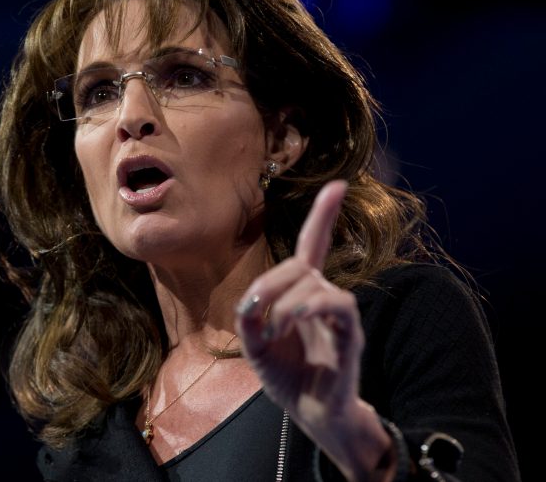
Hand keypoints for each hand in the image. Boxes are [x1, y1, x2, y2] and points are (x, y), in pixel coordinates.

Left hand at [235, 180, 363, 429]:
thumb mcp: (255, 348)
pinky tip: (295, 319)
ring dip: (287, 301)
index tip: (338, 185)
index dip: (324, 216)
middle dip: (271, 283)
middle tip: (255, 312)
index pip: (315, 246)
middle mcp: (323, 299)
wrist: (312, 415)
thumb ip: (249, 321)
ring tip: (274, 329)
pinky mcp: (350, 336)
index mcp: (303, 296)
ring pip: (316, 283)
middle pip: (301, 265)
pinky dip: (313, 306)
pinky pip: (339, 305)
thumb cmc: (288, 377)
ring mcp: (338, 317)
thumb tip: (251, 303)